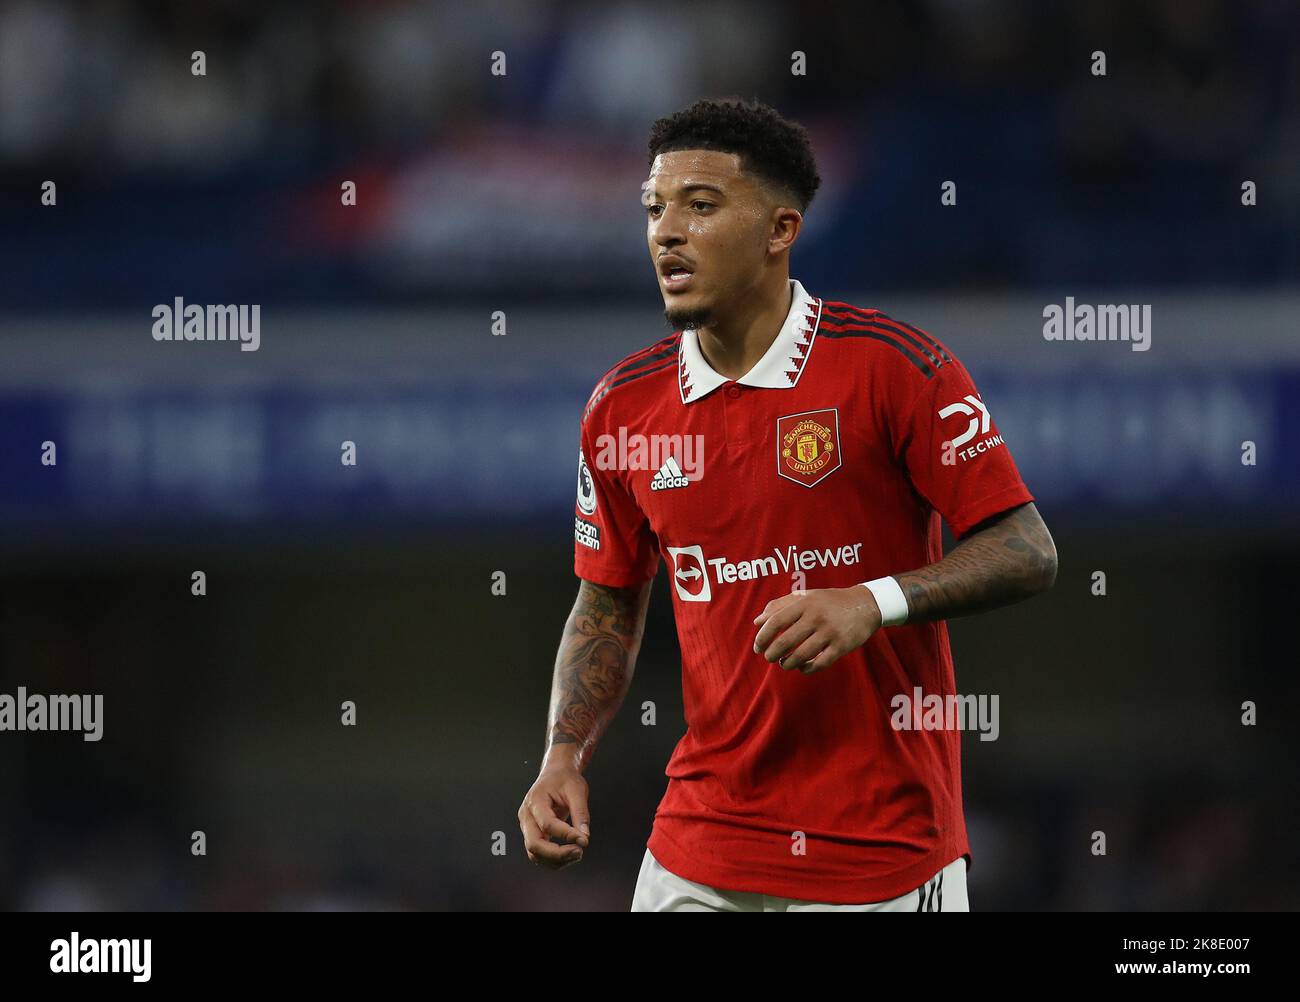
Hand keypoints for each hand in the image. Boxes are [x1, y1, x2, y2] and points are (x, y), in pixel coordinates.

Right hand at [518, 761, 590, 868]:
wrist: (556, 774)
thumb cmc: (565, 779)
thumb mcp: (577, 790)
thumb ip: (581, 813)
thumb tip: (584, 837)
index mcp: (535, 800)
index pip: (547, 824)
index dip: (566, 835)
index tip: (584, 840)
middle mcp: (526, 816)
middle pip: (534, 844)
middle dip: (557, 854)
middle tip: (580, 852)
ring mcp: (527, 827)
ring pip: (534, 854)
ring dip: (556, 860)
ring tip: (578, 854)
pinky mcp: (532, 834)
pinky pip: (539, 854)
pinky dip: (554, 859)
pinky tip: (570, 854)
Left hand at [752, 586, 882, 674]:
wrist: (865, 605)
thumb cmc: (829, 601)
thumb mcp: (805, 596)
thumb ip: (780, 605)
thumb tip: (757, 621)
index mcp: (805, 603)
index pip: (776, 621)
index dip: (762, 637)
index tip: (757, 647)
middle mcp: (816, 617)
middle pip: (786, 641)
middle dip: (772, 654)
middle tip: (769, 657)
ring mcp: (830, 632)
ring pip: (801, 655)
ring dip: (787, 664)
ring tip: (784, 663)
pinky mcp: (842, 646)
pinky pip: (820, 663)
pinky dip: (807, 669)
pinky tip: (802, 667)